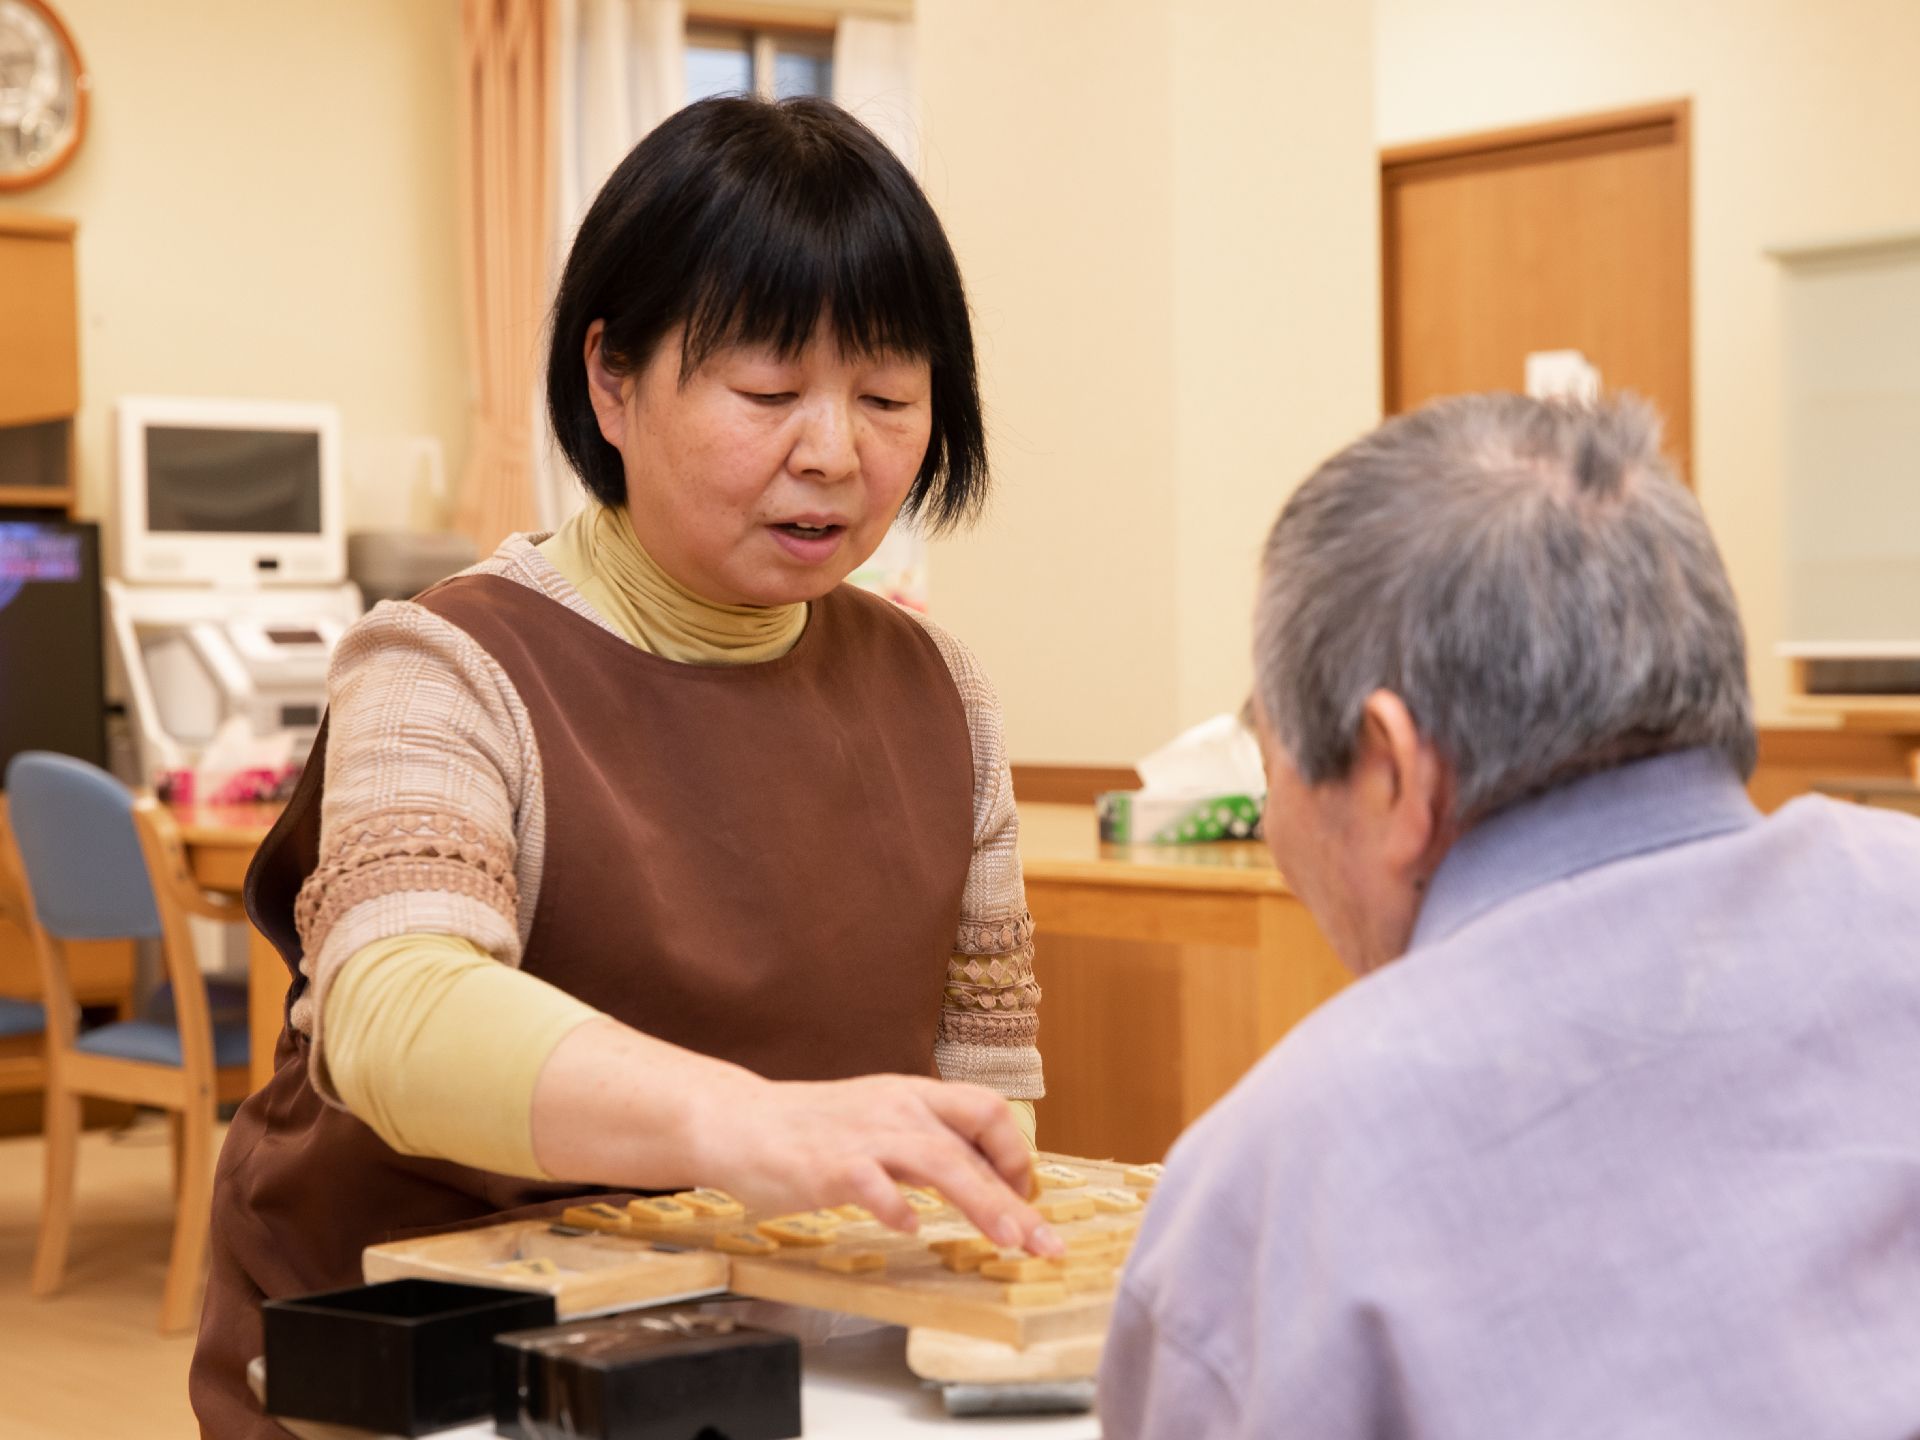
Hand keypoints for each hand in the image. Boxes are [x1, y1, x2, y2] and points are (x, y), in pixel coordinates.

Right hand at [688, 1071, 1062, 1256]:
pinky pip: (872, 1183)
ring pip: (939, 1159)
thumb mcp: (881, 1120)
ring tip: (1007, 1240)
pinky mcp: (830, 1165)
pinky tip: (907, 1228)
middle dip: (1016, 1194)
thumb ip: (926, 1141)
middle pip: (975, 1139)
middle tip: (1044, 1242)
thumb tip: (984, 1176)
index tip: (1026, 1196)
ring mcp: (865, 1135)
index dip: (1016, 1154)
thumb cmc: (814, 1130)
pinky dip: (894, 1205)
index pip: (987, 1110)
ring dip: (980, 1201)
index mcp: (914, 1095)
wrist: (741, 1123)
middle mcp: (898, 1108)